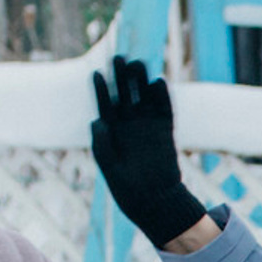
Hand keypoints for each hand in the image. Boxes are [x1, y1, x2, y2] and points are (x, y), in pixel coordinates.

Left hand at [89, 59, 211, 252]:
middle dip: (121, 76)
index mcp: (111, 130)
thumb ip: (100, 144)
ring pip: (144, 97)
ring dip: (141, 80)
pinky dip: (162, 97)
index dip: (100, 87)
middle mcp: (129, 124)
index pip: (104, 102)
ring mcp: (148, 127)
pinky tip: (158, 81)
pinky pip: (165, 110)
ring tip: (138, 63)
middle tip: (120, 58)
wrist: (155, 203)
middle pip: (124, 93)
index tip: (96, 72)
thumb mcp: (108, 167)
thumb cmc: (128, 190)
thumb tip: (97, 120)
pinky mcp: (165, 133)